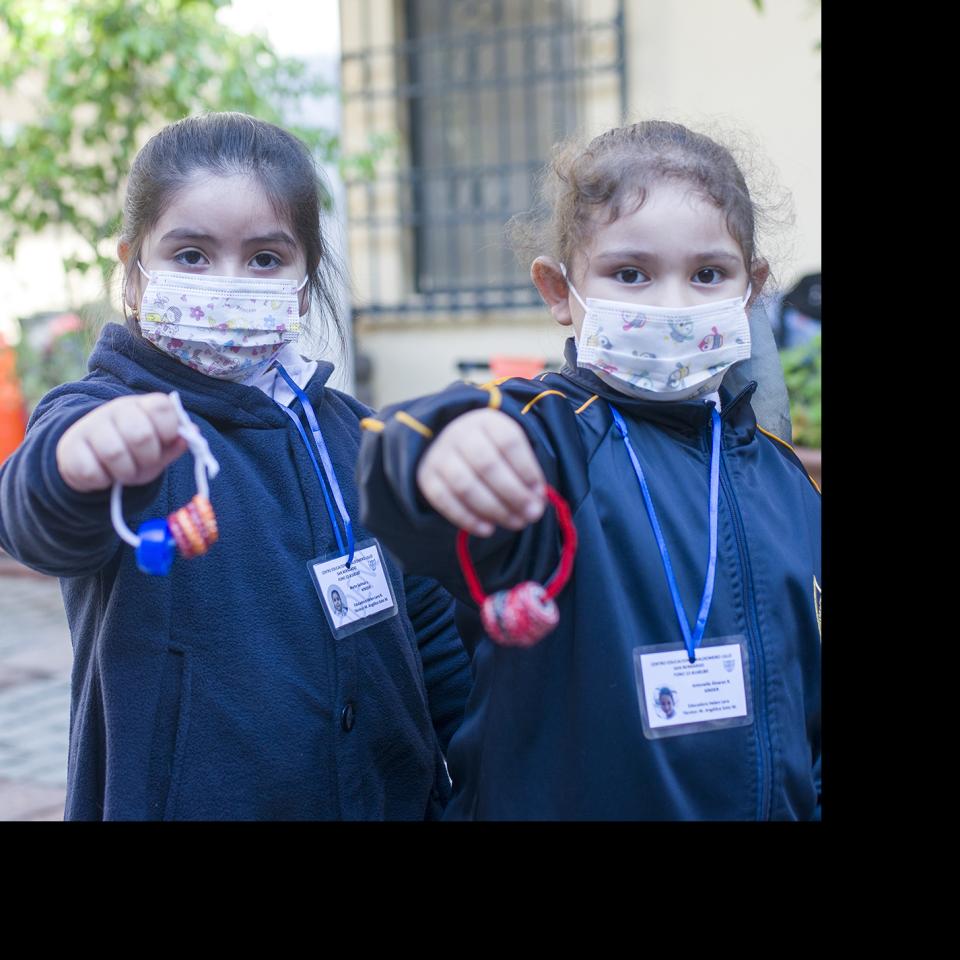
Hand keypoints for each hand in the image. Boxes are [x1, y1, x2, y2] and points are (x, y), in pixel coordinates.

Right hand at [56, 393, 188, 491]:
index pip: (162, 407)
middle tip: (144, 462)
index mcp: (143, 406)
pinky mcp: (70, 447)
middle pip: (141, 435)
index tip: (164, 442)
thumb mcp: (160, 448)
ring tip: (125, 472)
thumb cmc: (135, 452)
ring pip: (115, 454)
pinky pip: (92, 471)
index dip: (169, 431)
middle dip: (148, 458)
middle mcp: (116, 410)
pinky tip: (103, 474)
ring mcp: (90, 426)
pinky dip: (103, 481)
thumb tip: (191, 436)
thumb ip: (176, 442)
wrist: (92, 457)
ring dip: (126, 472)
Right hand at [416, 409, 545, 536]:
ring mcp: (440, 455)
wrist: (449, 444)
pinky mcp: (427, 477)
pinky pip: (445, 501)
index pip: (509, 443)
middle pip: (488, 465)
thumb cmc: (491, 450)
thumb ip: (525, 472)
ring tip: (515, 523)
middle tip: (532, 514)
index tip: (540, 493)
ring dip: (494, 510)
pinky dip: (467, 519)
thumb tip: (536, 502)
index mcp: (486, 421)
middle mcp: (460, 434)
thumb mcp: (509, 449)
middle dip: (514, 494)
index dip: (527, 470)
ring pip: (466, 486)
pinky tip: (488, 529)